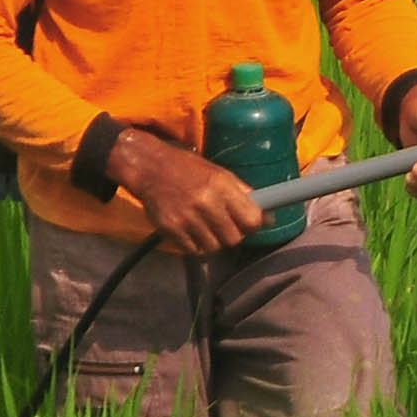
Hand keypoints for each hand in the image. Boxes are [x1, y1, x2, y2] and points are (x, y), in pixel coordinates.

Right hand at [113, 131, 266, 253]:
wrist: (149, 167)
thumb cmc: (186, 169)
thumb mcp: (218, 173)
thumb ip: (242, 194)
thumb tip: (268, 217)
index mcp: (221, 186)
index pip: (252, 220)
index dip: (253, 225)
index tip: (248, 224)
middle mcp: (206, 202)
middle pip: (234, 239)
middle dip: (232, 235)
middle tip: (224, 225)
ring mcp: (187, 217)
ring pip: (214, 248)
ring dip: (213, 241)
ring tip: (205, 226)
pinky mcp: (171, 229)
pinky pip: (193, 250)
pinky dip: (195, 244)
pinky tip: (190, 229)